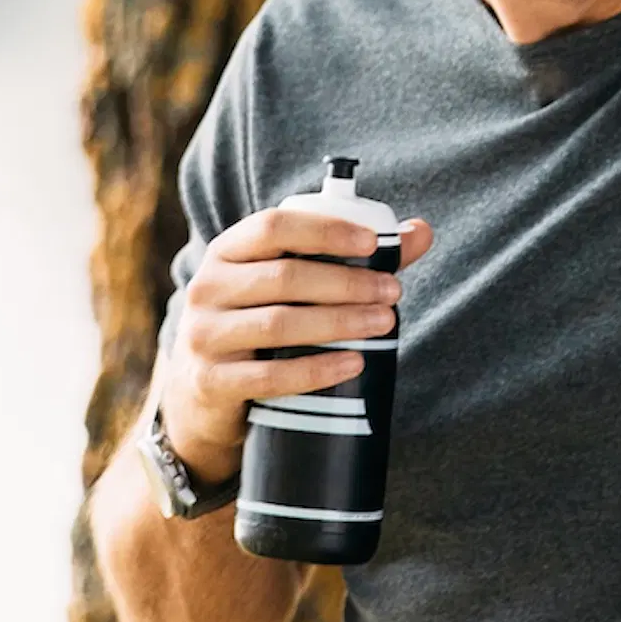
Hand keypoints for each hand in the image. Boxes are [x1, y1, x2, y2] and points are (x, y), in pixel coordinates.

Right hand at [154, 205, 436, 477]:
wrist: (200, 395)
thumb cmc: (259, 323)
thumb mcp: (288, 284)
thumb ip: (353, 257)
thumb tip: (419, 231)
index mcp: (227, 252)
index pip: (273, 226)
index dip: (324, 230)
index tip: (372, 242)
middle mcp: (207, 288)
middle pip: (284, 277)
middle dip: (346, 283)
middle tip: (392, 292)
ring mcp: (204, 336)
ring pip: (278, 324)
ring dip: (338, 321)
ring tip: (384, 323)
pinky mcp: (211, 382)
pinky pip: (269, 377)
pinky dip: (316, 370)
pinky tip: (353, 362)